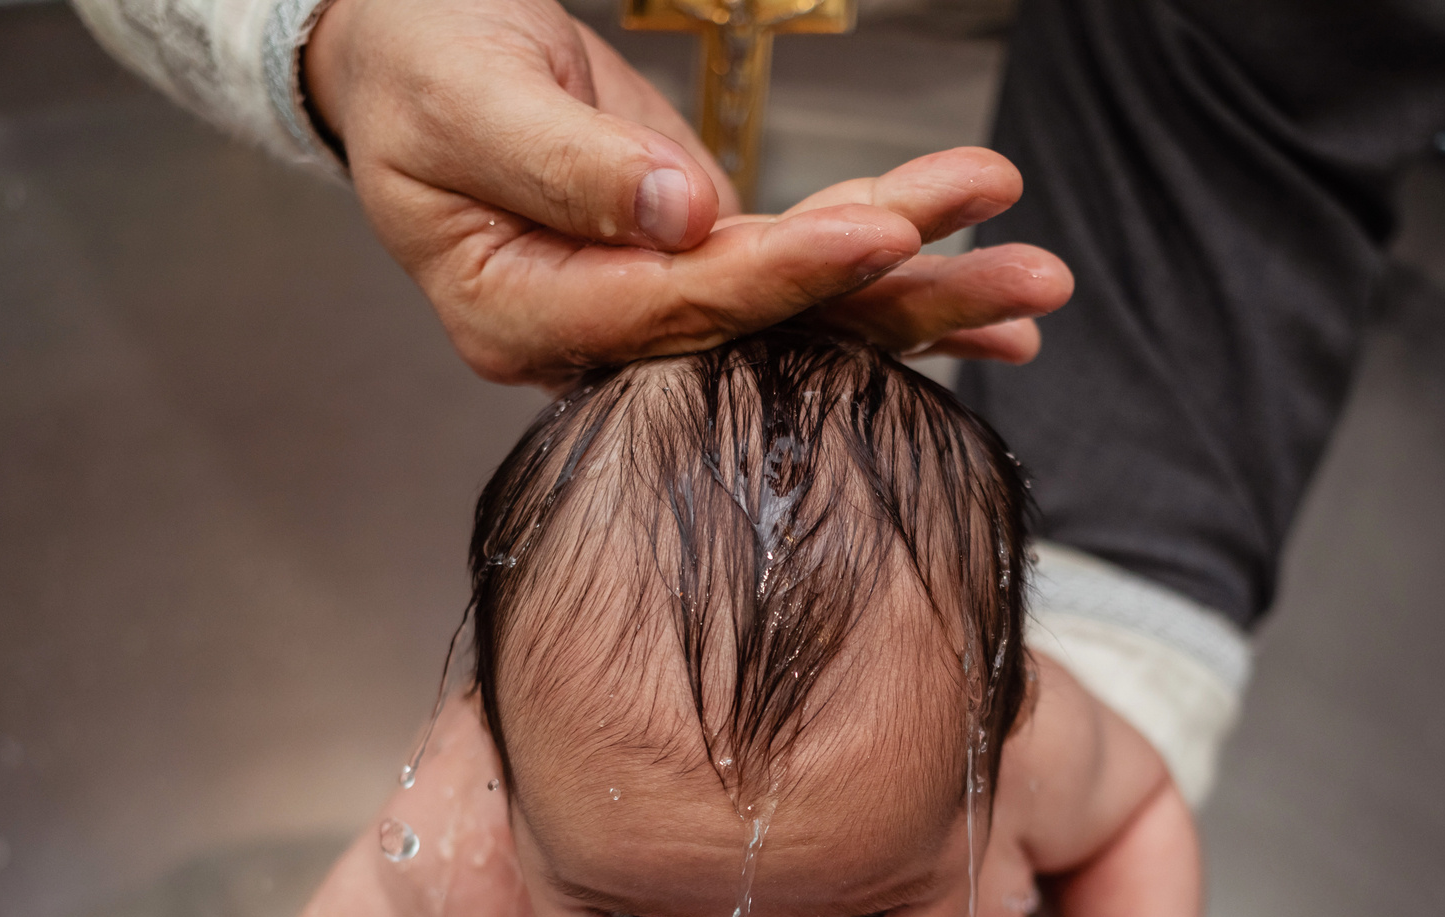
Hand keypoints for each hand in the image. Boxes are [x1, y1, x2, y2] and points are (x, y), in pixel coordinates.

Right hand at [302, 0, 1071, 385]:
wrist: (405, 52)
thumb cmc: (417, 65)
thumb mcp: (469, 97)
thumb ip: (567, 165)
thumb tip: (679, 213)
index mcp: (520, 317)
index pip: (677, 307)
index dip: (785, 273)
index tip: (886, 229)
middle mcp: (599, 336)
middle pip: (771, 332)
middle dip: (905, 300)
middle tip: (1031, 278)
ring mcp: (654, 307)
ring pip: (806, 313)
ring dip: (929, 294)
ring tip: (1039, 279)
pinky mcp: (697, 269)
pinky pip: (805, 285)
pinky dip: (895, 285)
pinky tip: (989, 315)